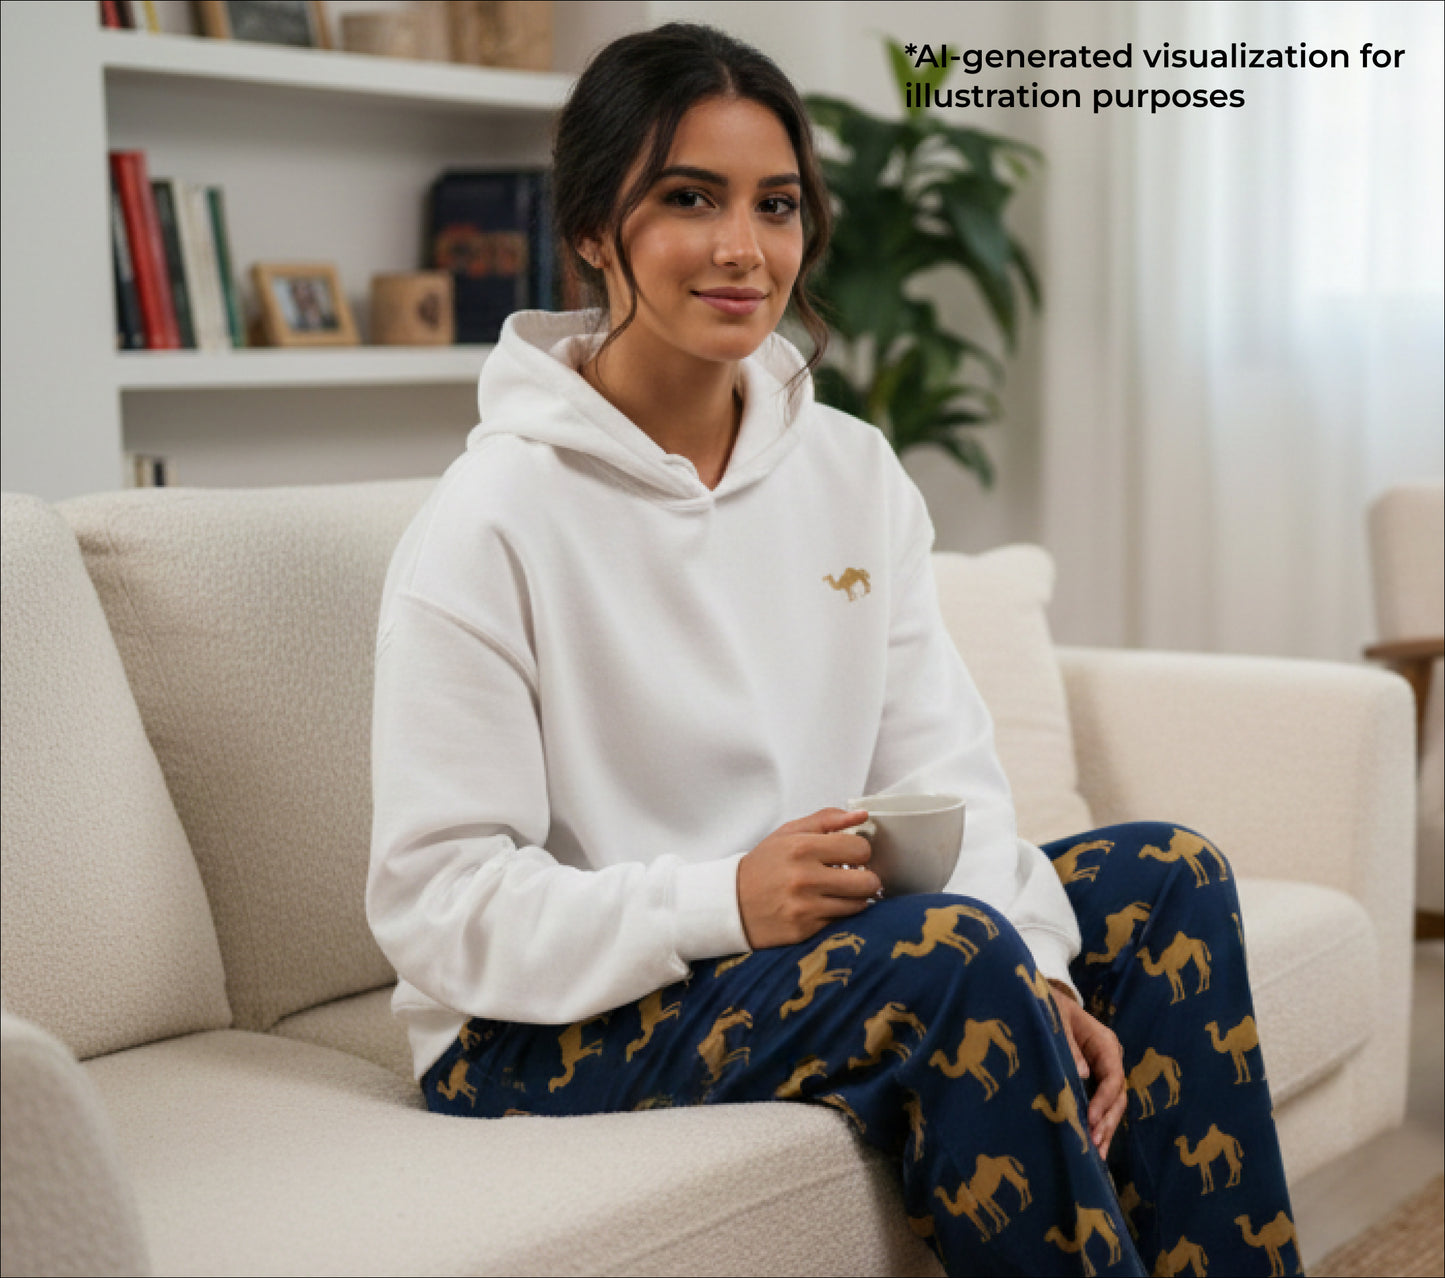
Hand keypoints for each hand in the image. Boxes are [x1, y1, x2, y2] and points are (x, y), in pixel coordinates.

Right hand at [737, 808, 878, 948]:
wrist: (731, 903)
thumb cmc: (764, 865)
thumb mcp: (788, 833)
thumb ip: (826, 820)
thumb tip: (862, 815)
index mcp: (802, 848)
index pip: (860, 849)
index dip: (860, 852)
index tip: (851, 856)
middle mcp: (804, 878)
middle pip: (868, 881)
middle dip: (866, 878)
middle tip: (853, 877)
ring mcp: (805, 907)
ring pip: (858, 904)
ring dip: (853, 898)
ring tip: (838, 892)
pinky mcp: (804, 930)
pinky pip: (841, 922)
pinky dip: (837, 914)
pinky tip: (823, 906)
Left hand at [1049, 981, 1125, 1157]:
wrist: (1045, 998)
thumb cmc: (1050, 1006)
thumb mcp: (1057, 1021)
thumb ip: (1069, 1046)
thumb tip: (1082, 1075)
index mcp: (1105, 1042)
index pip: (1113, 1076)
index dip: (1103, 1100)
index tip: (1090, 1119)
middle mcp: (1110, 1058)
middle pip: (1118, 1096)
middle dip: (1107, 1121)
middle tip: (1095, 1144)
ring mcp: (1104, 1070)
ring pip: (1113, 1105)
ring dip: (1105, 1129)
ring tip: (1097, 1156)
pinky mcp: (1094, 1079)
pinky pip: (1101, 1104)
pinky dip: (1098, 1124)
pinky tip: (1094, 1146)